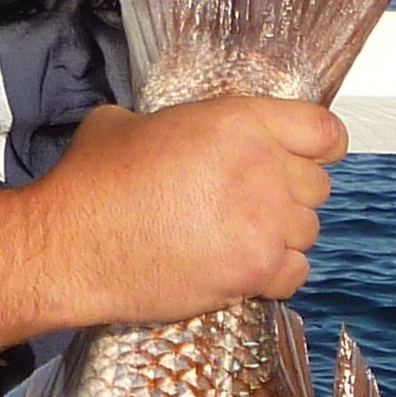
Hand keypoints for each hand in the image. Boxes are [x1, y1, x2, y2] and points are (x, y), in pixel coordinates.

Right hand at [0, 96, 348, 369]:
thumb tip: (174, 132)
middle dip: (291, 194)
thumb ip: (177, 124)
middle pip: (317, 186)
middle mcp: (263, 170)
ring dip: (282, 235)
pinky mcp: (252, 272)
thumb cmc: (92, 182)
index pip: (324, 130)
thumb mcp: (129, 122)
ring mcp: (263, 225)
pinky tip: (247, 268)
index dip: (319, 146)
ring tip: (244, 238)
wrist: (72, 246)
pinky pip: (295, 274)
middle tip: (254, 203)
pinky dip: (277, 274)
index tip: (310, 157)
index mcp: (240, 122)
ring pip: (308, 231)